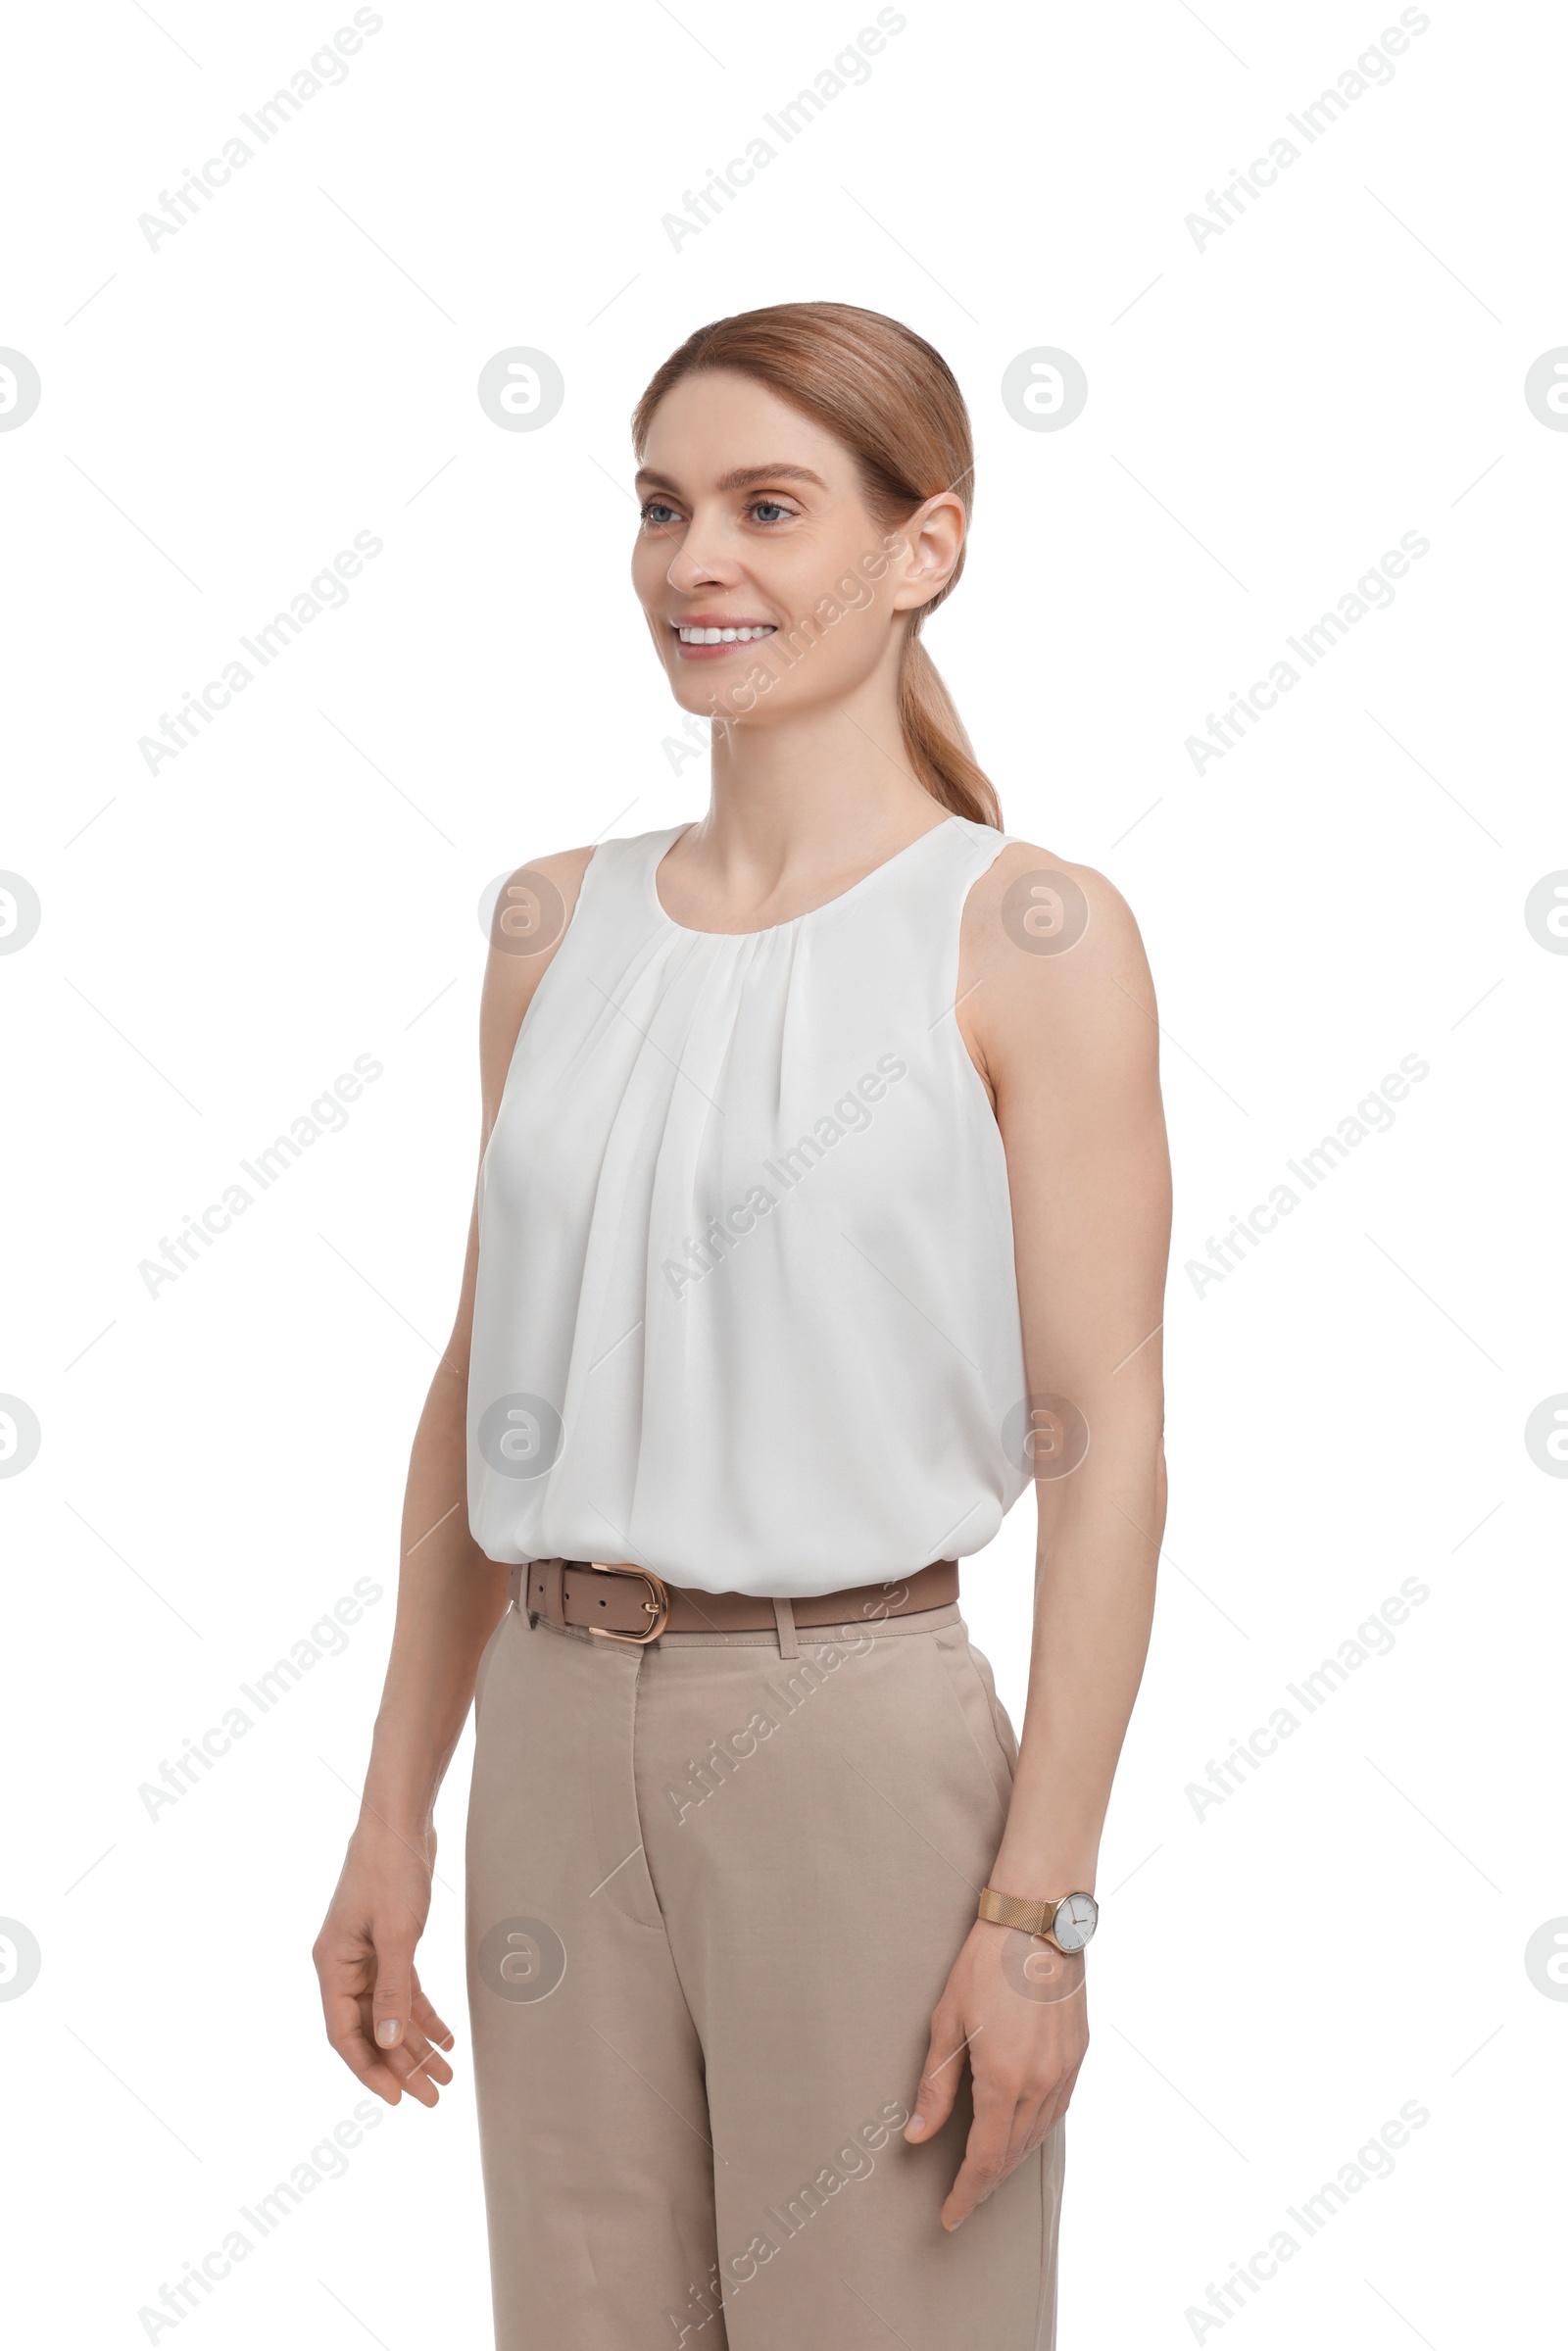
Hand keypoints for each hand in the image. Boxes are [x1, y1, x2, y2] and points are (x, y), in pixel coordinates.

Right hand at [313, 1813, 455, 2108]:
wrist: (401, 1819)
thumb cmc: (391, 1869)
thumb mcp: (397, 1934)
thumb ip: (392, 1990)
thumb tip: (387, 2042)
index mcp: (332, 1965)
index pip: (345, 2034)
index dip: (370, 2070)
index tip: (398, 2098)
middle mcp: (343, 1965)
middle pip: (370, 2029)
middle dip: (401, 2065)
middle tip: (434, 2097)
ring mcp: (366, 1955)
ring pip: (389, 2013)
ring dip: (416, 2044)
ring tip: (446, 2075)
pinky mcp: (388, 1943)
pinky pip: (403, 1990)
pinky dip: (424, 2013)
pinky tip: (446, 2036)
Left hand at [904, 1919, 1086, 2226]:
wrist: (1038, 1923)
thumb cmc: (986, 1965)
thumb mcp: (947, 2022)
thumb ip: (935, 2085)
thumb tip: (917, 2135)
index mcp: (1003, 2080)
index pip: (984, 2159)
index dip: (965, 2194)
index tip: (949, 2216)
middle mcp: (1040, 2084)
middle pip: (1011, 2155)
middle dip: (985, 2184)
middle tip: (962, 2201)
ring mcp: (1064, 2072)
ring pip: (1037, 2138)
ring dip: (1010, 2162)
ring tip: (986, 2174)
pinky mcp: (1078, 2056)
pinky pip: (1056, 2112)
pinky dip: (1035, 2133)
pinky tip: (1020, 2134)